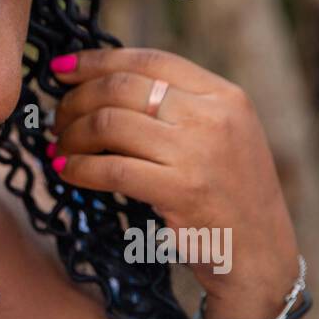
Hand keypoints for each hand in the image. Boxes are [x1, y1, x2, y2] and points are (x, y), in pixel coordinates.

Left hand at [47, 47, 299, 317]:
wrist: (262, 258)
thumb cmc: (229, 197)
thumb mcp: (220, 136)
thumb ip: (177, 106)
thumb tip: (103, 83)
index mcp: (224, 95)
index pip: (148, 60)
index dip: (96, 60)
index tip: (61, 68)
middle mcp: (213, 116)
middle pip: (121, 87)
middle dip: (75, 100)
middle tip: (56, 119)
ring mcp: (198, 153)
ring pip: (109, 123)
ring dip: (72, 135)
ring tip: (59, 148)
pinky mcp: (181, 191)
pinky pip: (110, 169)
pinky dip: (78, 168)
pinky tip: (65, 171)